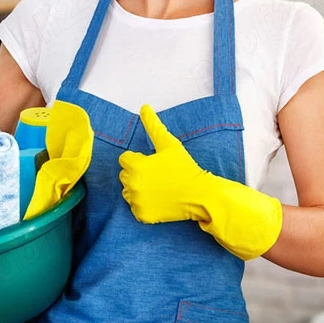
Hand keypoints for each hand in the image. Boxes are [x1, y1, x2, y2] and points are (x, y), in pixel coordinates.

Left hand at [119, 104, 282, 260]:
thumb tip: (143, 106)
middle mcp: (131, 184)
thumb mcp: (169, 144)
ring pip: (128, 191)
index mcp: (135, 166)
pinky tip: (158, 199)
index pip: (125, 159)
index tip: (154, 163)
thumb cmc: (184, 167)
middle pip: (125, 175)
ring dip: (138, 188)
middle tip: (158, 175)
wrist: (199, 194)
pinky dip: (144, 204)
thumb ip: (153, 125)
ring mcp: (136, 202)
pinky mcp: (142, 215)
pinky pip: (135, 207)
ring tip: (158, 187)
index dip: (139, 159)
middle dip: (137, 173)